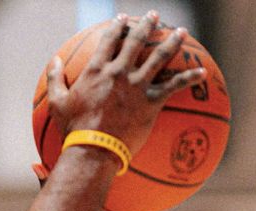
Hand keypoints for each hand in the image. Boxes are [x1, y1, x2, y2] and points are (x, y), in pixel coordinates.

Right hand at [46, 11, 206, 154]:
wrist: (94, 149)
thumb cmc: (73, 129)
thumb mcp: (57, 103)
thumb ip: (54, 79)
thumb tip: (53, 60)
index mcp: (97, 70)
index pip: (109, 40)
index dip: (117, 27)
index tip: (123, 19)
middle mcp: (120, 72)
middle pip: (137, 41)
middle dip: (147, 25)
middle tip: (155, 16)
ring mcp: (138, 85)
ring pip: (159, 57)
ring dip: (172, 42)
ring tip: (181, 32)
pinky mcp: (151, 101)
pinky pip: (175, 86)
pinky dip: (189, 78)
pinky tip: (203, 72)